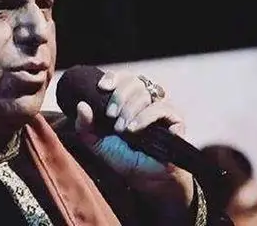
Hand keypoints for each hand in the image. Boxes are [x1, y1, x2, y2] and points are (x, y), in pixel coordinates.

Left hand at [74, 70, 193, 209]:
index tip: (102, 87)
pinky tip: (134, 129)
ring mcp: (161, 107)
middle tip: (110, 115)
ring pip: (146, 93)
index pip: (123, 77)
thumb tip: (81, 105)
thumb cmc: (122, 156)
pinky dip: (145, 117)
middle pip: (134, 81)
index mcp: (128, 99)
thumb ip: (85, 125)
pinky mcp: (175, 119)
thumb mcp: (97, 142)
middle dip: (119, 96)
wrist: (145, 178)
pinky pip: (161, 108)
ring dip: (130, 110)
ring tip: (122, 129)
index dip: (113, 77)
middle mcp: (146, 99)